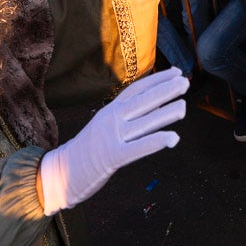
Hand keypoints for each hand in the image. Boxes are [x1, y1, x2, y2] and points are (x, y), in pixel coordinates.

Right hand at [39, 67, 187, 214]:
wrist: (60, 172)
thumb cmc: (87, 150)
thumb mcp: (103, 125)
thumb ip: (123, 116)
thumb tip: (151, 107)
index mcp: (110, 110)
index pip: (136, 89)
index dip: (157, 80)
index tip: (176, 72)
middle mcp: (111, 119)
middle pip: (143, 101)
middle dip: (165, 90)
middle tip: (185, 82)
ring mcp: (111, 137)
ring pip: (144, 122)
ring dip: (166, 113)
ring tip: (183, 107)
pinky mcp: (112, 157)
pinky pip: (138, 147)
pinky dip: (156, 141)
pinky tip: (173, 138)